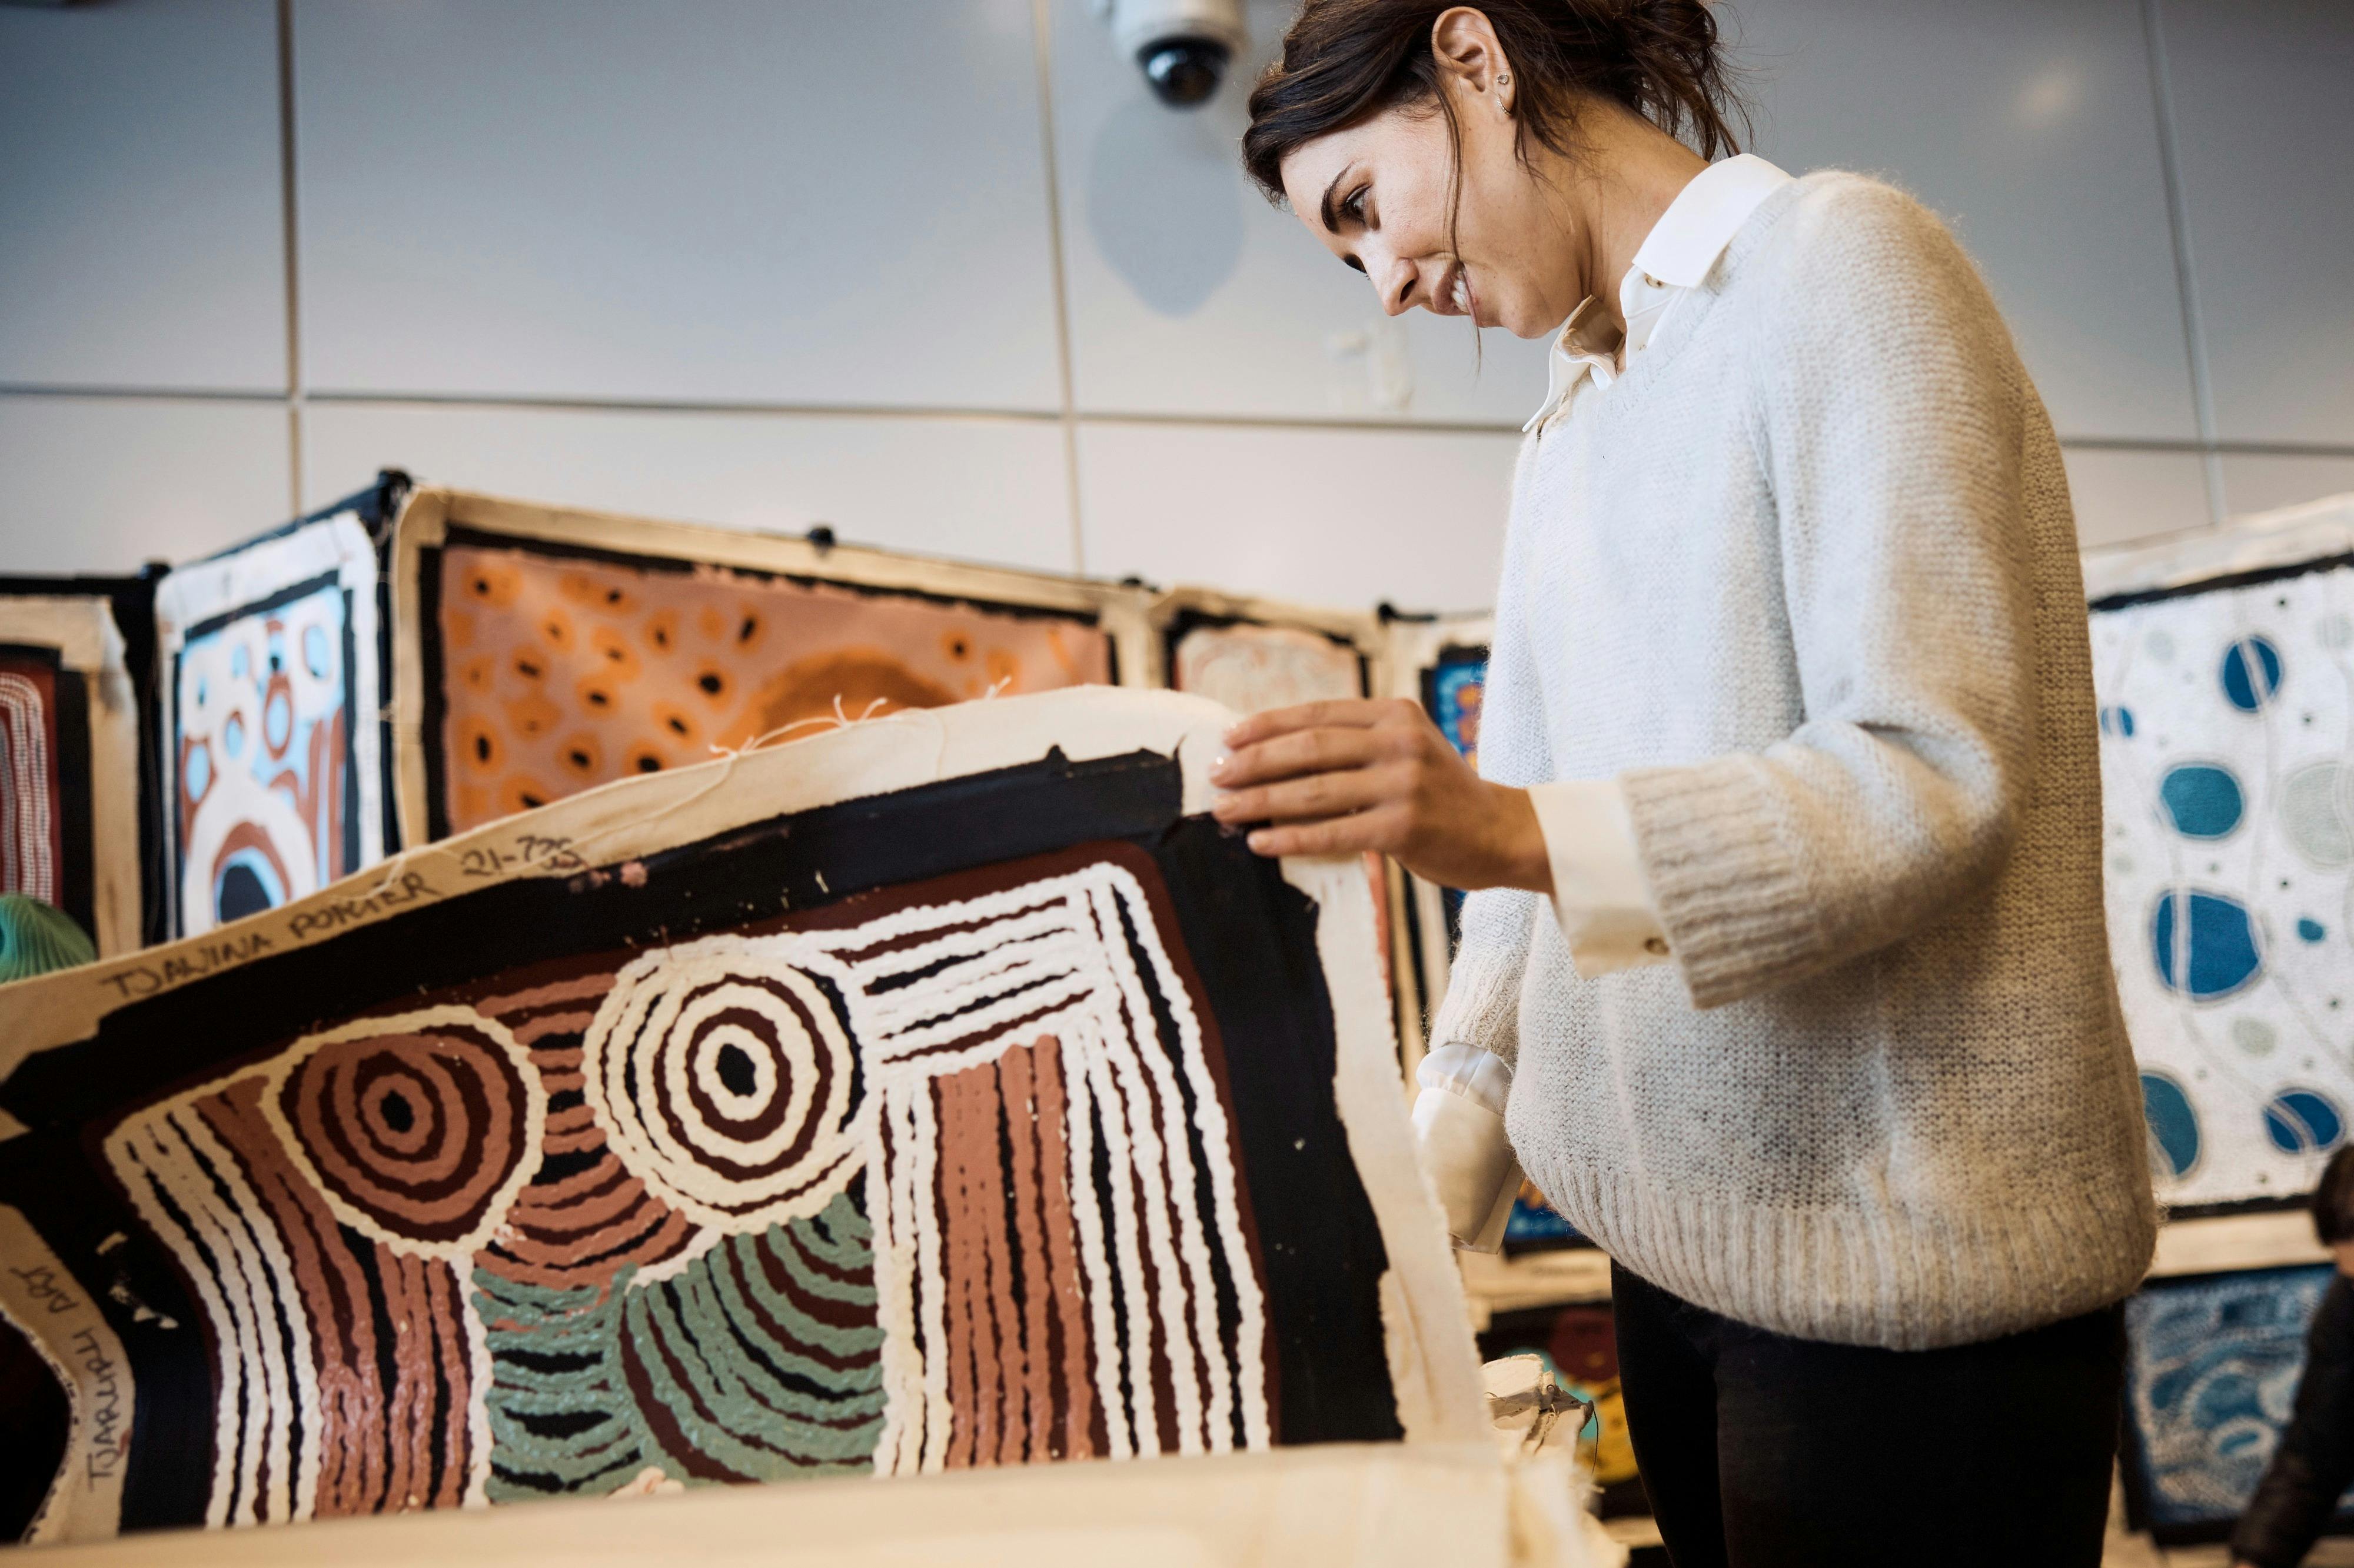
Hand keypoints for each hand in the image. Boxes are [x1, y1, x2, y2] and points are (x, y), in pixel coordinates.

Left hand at [1209, 698, 1552, 893]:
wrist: (1502, 832)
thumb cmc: (1440, 794)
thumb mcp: (1406, 748)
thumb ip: (1355, 743)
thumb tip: (1274, 752)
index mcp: (1395, 714)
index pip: (1317, 714)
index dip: (1266, 726)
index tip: (1227, 739)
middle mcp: (1400, 741)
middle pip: (1308, 748)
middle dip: (1253, 763)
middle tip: (1216, 777)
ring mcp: (1404, 783)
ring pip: (1314, 791)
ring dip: (1261, 802)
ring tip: (1225, 812)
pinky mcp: (1405, 827)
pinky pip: (1333, 833)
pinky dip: (1291, 839)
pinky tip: (1262, 843)